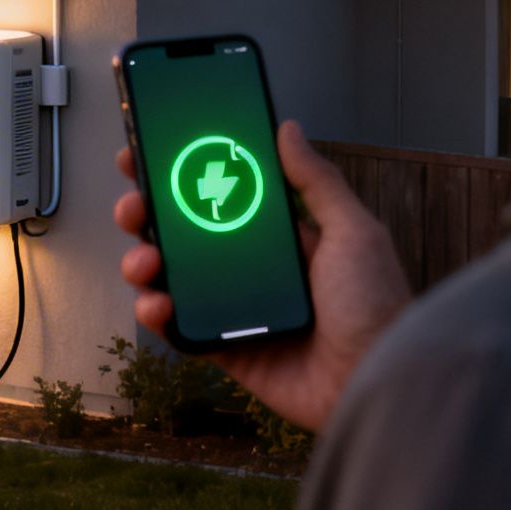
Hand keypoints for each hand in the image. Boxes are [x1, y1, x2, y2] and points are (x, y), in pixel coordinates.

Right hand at [113, 120, 410, 430]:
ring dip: (143, 262)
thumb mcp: (354, 232)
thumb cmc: (374, 304)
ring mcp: (234, 310)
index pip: (220, 197)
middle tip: (133, 207)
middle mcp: (250, 270)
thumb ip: (318, 182)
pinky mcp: (225, 350)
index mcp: (278, 238)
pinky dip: (157, 314)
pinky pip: (179, 328)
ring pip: (171, 277)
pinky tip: (157, 303)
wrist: (377, 381)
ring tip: (145, 261)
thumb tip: (287, 128)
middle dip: (148, 215)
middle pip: (183, 234)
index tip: (146, 156)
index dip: (181, 177)